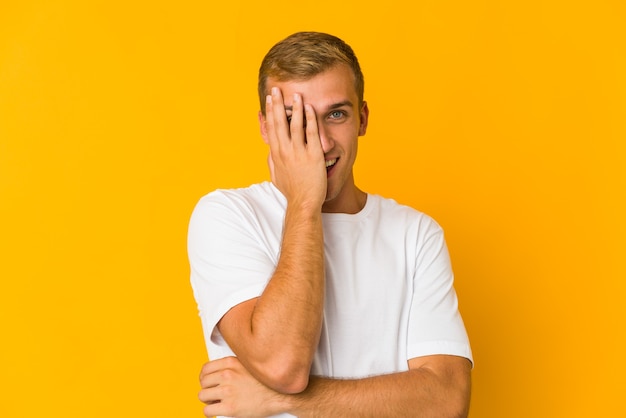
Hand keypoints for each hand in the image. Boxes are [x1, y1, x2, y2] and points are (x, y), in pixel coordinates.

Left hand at [198, 356, 289, 417]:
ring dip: (208, 400)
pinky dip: (210, 412)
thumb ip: (233, 366)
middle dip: (207, 388)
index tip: (207, 382)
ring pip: (202, 395)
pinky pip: (207, 410)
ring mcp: (228, 391)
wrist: (280, 395)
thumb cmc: (267, 382)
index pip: (205, 369)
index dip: (204, 377)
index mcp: (231, 363)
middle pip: (203, 382)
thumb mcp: (249, 365)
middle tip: (213, 393)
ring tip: (216, 402)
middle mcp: (228, 375)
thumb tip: (218, 372)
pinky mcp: (229, 407)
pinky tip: (216, 410)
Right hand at [265, 87, 325, 211]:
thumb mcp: (276, 176)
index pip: (271, 128)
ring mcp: (298, 153)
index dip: (269, 112)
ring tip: (295, 95)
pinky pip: (311, 133)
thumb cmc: (292, 192)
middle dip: (277, 104)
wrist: (303, 203)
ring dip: (294, 108)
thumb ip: (272, 162)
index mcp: (276, 154)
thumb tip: (270, 152)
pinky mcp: (313, 156)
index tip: (268, 100)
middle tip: (276, 89)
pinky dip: (310, 119)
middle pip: (279, 123)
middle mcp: (285, 151)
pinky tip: (309, 108)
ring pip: (295, 125)